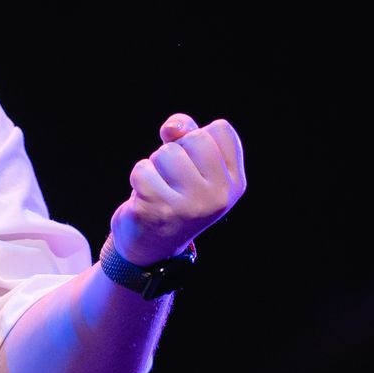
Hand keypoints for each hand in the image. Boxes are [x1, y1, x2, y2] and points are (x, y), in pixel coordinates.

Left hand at [109, 114, 245, 266]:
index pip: (221, 129)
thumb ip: (187, 133)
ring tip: (160, 189)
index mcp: (234, 182)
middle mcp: (218, 196)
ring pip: (165, 153)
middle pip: (194, 138)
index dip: (197, 139)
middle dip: (175, 151)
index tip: (193, 165)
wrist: (152, 244)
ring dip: (155, 166)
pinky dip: (139, 179)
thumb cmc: (173, 193)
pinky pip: (142, 170)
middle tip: (173, 179)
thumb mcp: (190, 162)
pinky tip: (147, 199)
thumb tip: (172, 128)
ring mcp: (190, 206)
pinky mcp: (159, 211)